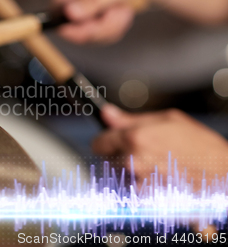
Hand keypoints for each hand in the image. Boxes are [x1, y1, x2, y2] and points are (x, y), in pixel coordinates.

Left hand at [93, 105, 227, 189]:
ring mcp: (139, 183)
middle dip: (121, 155)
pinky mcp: (147, 200)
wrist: (224, 177)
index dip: (106, 141)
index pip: (99, 143)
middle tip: (145, 153)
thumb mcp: (168, 120)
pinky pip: (133, 191)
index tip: (110, 142)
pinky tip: (160, 180)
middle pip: (108, 160)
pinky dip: (142, 186)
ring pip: (121, 176)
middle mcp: (133, 162)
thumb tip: (107, 113)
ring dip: (131, 172)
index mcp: (135, 138)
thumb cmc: (201, 147)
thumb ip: (131, 119)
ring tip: (157, 166)